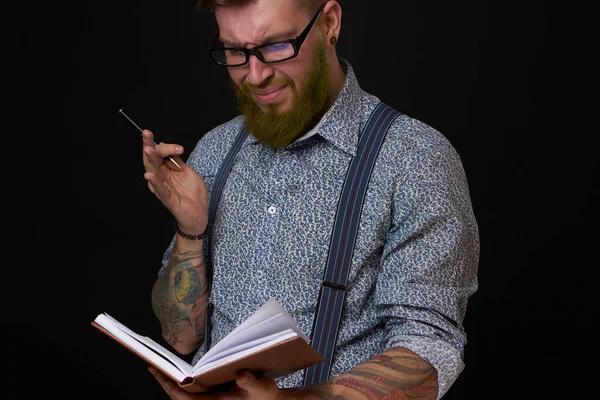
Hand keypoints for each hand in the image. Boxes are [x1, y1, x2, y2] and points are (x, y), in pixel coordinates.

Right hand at [142, 129, 207, 233]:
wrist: (200, 213)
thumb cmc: (193, 194)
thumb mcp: (188, 172)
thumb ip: (178, 161)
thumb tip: (168, 147)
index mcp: (166, 170)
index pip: (160, 153)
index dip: (167, 147)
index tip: (179, 148)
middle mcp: (162, 177)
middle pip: (152, 159)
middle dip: (149, 145)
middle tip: (147, 133)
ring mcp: (163, 188)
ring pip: (154, 171)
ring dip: (150, 159)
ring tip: (148, 149)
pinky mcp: (168, 199)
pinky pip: (160, 190)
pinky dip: (155, 182)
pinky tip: (149, 175)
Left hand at [149, 367, 289, 399]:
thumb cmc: (265, 395)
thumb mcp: (262, 387)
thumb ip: (251, 382)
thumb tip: (240, 375)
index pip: (187, 399)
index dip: (172, 388)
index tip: (160, 375)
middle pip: (181, 398)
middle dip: (166, 385)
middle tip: (153, 369)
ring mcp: (211, 399)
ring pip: (186, 396)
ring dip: (173, 384)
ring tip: (162, 370)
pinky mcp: (214, 395)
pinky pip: (193, 392)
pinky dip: (184, 383)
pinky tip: (182, 373)